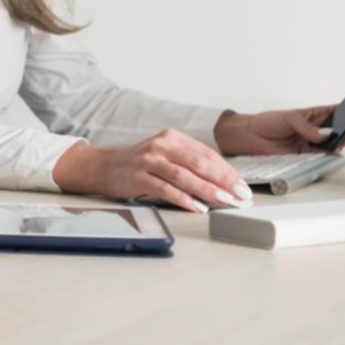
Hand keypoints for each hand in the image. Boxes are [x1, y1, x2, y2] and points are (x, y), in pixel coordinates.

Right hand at [52, 129, 250, 212]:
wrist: (102, 167)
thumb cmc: (139, 164)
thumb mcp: (165, 155)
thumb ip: (189, 163)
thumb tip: (222, 182)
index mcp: (172, 137)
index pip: (207, 154)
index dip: (227, 171)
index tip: (242, 187)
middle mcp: (161, 145)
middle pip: (199, 163)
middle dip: (223, 181)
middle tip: (240, 195)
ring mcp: (149, 160)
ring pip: (184, 175)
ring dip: (207, 190)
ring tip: (224, 202)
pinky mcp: (138, 176)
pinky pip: (165, 188)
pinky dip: (183, 198)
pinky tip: (197, 207)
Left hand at [214, 106, 344, 154]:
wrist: (250, 137)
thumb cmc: (268, 121)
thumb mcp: (289, 119)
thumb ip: (308, 128)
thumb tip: (325, 135)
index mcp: (311, 115)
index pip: (332, 112)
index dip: (344, 113)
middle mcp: (312, 128)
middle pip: (335, 130)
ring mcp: (308, 142)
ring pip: (329, 143)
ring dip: (338, 143)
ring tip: (343, 140)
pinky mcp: (303, 154)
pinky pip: (319, 154)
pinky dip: (326, 153)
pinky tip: (332, 151)